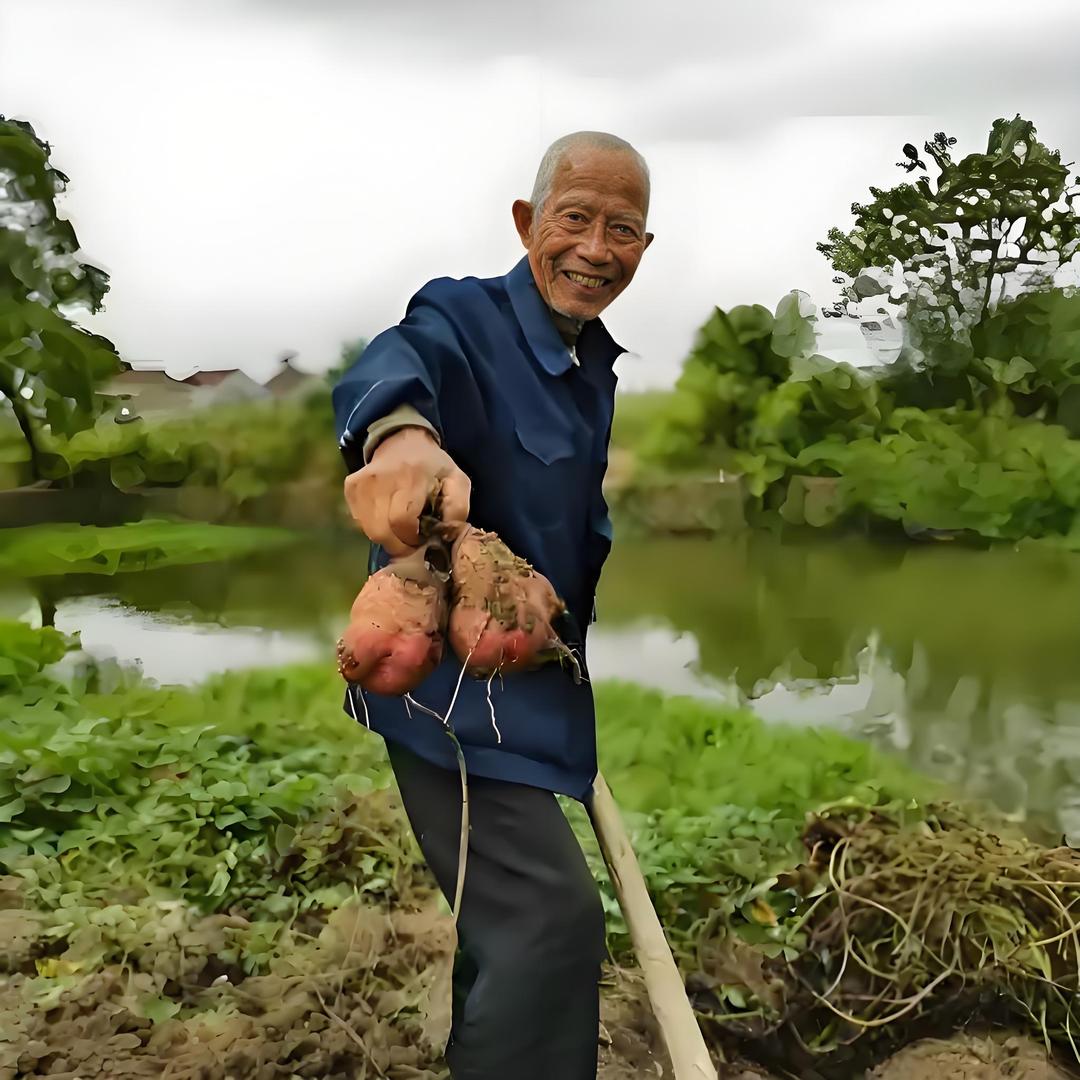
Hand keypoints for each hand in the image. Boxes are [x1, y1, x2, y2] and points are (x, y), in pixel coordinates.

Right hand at [344, 427, 470, 555]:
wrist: (402, 439)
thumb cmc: (432, 465)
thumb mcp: (456, 480)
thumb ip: (458, 508)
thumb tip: (446, 534)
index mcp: (412, 478)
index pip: (402, 521)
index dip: (411, 539)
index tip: (421, 540)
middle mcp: (382, 479)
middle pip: (381, 531)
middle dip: (398, 544)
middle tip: (409, 540)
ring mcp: (362, 483)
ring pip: (368, 530)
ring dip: (386, 536)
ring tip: (399, 528)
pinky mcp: (351, 487)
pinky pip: (359, 521)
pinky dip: (373, 526)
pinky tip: (386, 516)